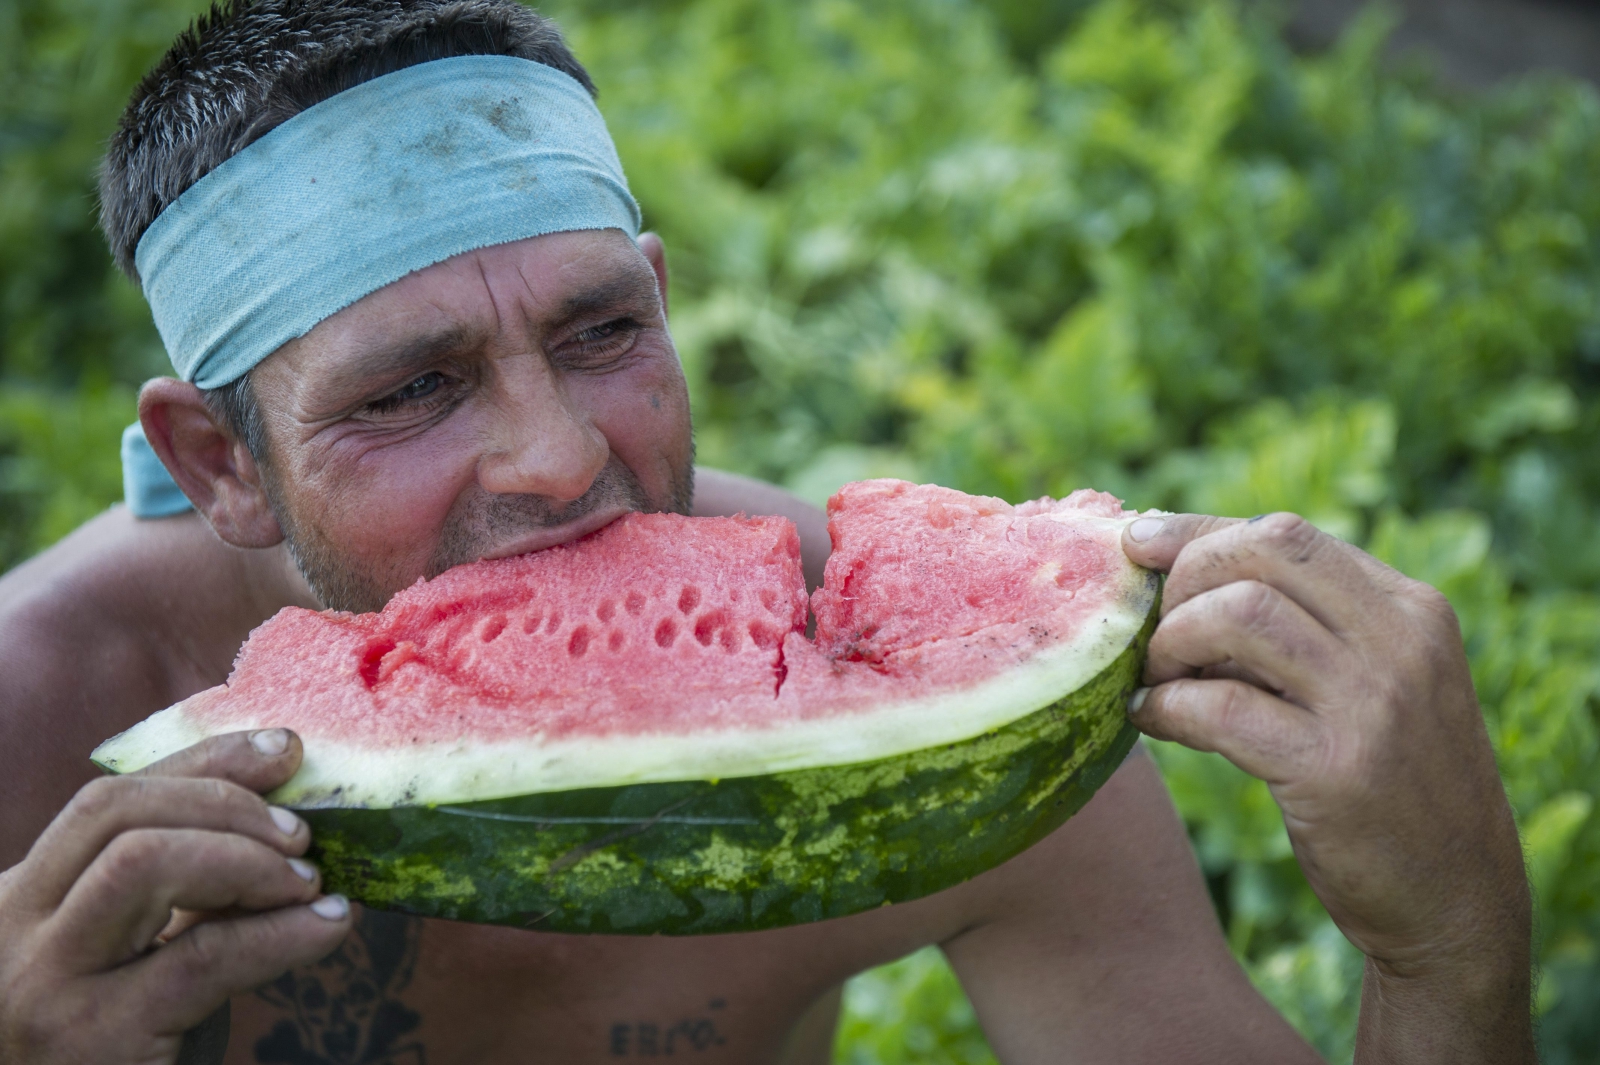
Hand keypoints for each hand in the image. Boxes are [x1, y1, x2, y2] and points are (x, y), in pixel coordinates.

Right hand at [0, 729, 352, 1064]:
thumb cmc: (115, 1048)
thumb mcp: (133, 954)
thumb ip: (182, 891)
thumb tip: (286, 820)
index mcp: (24, 896)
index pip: (109, 798)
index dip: (204, 761)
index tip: (282, 751)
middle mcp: (14, 928)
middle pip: (116, 811)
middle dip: (225, 801)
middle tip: (301, 834)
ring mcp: (45, 982)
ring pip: (142, 862)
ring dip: (246, 858)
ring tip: (306, 883)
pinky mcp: (93, 1037)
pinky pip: (202, 957)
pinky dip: (278, 932)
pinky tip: (325, 926)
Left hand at [1122, 513, 1533, 1063]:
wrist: (1456, 899)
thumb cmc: (1389, 784)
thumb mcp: (1371, 686)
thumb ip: (1301, 630)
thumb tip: (1173, 576)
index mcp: (1411, 609)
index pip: (1286, 535)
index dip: (1197, 533)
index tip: (1138, 542)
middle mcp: (1400, 643)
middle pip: (1260, 554)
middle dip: (1181, 581)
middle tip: (1150, 631)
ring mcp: (1373, 705)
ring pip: (1238, 615)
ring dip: (1171, 642)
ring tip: (1155, 678)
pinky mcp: (1336, 772)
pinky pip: (1221, 707)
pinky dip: (1167, 707)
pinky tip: (1151, 720)